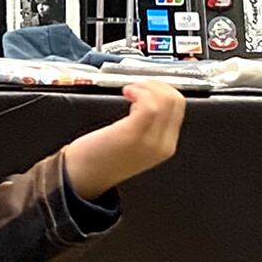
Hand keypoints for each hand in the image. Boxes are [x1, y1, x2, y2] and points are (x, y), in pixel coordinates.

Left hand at [63, 80, 182, 198]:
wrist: (82, 175)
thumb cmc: (102, 155)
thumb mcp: (135, 142)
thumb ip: (148, 125)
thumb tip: (151, 97)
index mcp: (166, 146)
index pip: (179, 108)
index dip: (164, 90)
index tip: (147, 87)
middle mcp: (163, 145)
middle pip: (176, 101)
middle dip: (157, 85)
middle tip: (138, 87)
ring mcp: (149, 141)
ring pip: (165, 101)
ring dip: (146, 87)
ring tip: (130, 91)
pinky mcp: (132, 134)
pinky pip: (149, 104)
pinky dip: (139, 91)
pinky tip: (126, 93)